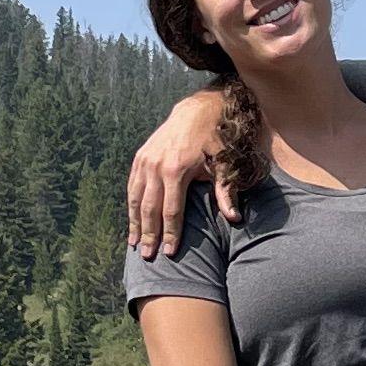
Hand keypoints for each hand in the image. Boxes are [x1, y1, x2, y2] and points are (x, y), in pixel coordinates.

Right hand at [127, 89, 238, 260]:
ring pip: (136, 198)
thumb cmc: (215, 138)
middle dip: (149, 234)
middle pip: (150, 208)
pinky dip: (131, 204)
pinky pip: (132, 185)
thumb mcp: (224, 162)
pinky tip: (132, 220)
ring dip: (135, 223)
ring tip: (135, 244)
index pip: (171, 210)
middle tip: (148, 256)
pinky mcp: (140, 156)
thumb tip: (234, 218)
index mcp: (176, 170)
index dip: (171, 233)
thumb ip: (225, 192)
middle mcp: (156, 166)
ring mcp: (145, 160)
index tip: (171, 253)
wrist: (197, 109)